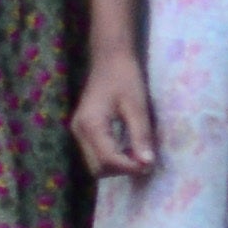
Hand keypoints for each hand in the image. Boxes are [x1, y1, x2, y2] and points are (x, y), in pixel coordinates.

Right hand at [75, 54, 159, 177]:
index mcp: (91, 125)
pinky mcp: (82, 130)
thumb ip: (140, 135)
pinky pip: (95, 153)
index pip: (108, 160)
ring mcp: (78, 131)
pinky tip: (127, 147)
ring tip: (137, 153)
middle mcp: (79, 131)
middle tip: (143, 159)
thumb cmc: (125, 77)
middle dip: (121, 169)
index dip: (129, 167)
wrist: (110, 58)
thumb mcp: (137, 106)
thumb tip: (147, 163)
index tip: (149, 164)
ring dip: (116, 165)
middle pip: (98, 168)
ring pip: (95, 163)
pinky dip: (111, 156)